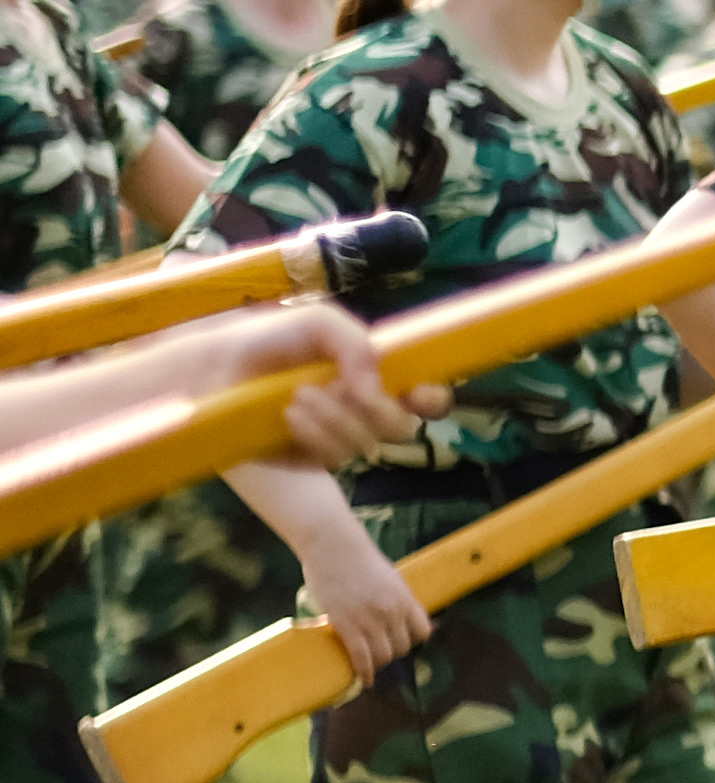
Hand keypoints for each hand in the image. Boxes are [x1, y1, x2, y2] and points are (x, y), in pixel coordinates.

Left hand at [209, 306, 433, 465]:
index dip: (432, 399)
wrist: (214, 365)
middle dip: (381, 410)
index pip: (423, 397)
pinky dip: (315, 432)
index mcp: (371, 377)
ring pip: (367, 443)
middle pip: (403, 427)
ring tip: (298, 395)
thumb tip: (378, 390)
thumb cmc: (266, 338)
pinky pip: (334, 456)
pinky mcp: (309, 460)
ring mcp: (336, 437)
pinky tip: (288, 414)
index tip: (419, 394)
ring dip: (337, 416)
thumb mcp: (317, 322)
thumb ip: (356, 344)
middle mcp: (361, 410)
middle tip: (347, 388)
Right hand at [305, 533, 428, 681]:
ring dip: (377, 662)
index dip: (412, 639)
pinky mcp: (346, 624)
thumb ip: (394, 598)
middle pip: (402, 647)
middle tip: (379, 650)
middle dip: (392, 652)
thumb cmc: (356, 557)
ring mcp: (370, 619)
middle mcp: (392, 611)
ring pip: (383, 656)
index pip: (423, 632)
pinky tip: (363, 679)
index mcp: (405, 598)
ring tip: (369, 662)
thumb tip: (397, 615)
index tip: (401, 640)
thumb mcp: (387, 577)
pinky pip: (361, 657)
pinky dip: (363, 671)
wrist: (331, 544)